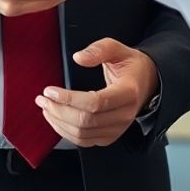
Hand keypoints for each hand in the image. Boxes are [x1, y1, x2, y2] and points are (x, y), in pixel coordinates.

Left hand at [35, 38, 159, 146]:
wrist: (147, 83)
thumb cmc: (131, 65)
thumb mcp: (118, 49)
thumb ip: (99, 49)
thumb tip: (78, 58)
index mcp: (128, 92)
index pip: (95, 102)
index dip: (69, 99)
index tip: (50, 90)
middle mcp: (125, 115)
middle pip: (85, 121)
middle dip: (58, 110)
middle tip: (42, 98)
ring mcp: (118, 129)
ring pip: (82, 134)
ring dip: (58, 122)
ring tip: (45, 107)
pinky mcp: (109, 136)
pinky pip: (84, 140)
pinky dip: (65, 132)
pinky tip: (56, 119)